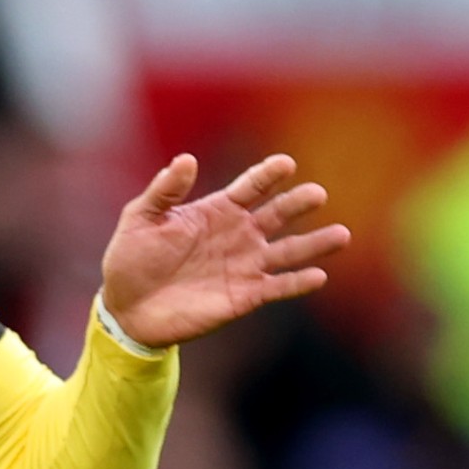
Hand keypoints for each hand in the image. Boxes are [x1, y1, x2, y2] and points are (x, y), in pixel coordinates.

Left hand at [98, 153, 350, 349]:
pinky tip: (319, 275)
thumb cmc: (130, 260)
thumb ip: (164, 192)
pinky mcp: (245, 296)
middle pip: (278, 214)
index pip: (251, 187)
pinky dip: (299, 282)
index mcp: (217, 211)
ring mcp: (245, 265)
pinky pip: (279, 287)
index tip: (286, 164)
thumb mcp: (140, 219)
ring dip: (315, 243)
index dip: (268, 175)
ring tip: (341, 235)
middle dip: (298, 203)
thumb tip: (185, 159)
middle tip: (317, 193)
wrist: (126, 309)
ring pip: (289, 250)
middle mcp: (239, 235)